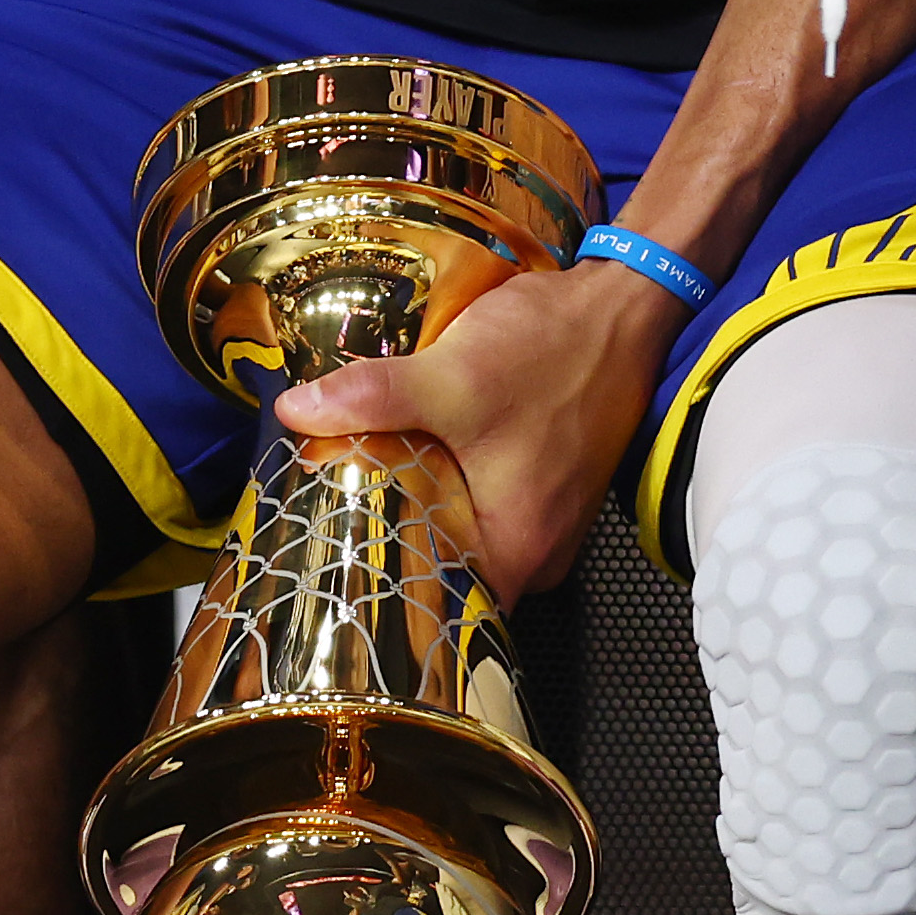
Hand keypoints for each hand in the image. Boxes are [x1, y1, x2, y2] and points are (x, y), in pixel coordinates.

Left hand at [270, 258, 686, 590]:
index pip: (444, 610)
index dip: (388, 596)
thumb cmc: (553, 351)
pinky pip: (485, 499)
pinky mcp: (547, 480)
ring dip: (421, 505)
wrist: (620, 304)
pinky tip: (412, 450)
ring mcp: (548, 516)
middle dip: (393, 542)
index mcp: (521, 548)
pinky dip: (450, 479)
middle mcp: (540, 548)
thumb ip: (373, 397)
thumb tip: (294, 411)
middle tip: (329, 516)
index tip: (333, 570)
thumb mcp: (453, 377)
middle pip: (451, 569)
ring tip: (359, 480)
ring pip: (466, 531)